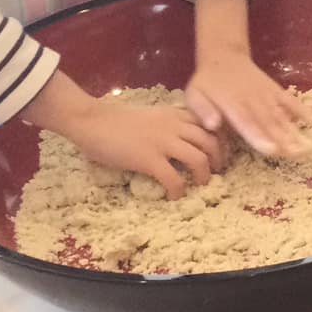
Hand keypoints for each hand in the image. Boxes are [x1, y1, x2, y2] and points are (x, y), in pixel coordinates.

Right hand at [20, 73, 224, 198]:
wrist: (92, 121)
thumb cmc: (116, 120)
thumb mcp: (151, 115)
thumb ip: (169, 124)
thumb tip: (180, 140)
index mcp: (175, 114)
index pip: (210, 124)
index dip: (219, 141)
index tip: (218, 154)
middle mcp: (174, 126)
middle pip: (211, 142)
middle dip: (218, 160)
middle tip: (215, 172)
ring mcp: (162, 142)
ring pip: (199, 159)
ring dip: (204, 176)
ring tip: (200, 185)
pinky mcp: (148, 159)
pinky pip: (174, 179)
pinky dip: (179, 191)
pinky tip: (174, 196)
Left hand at [184, 48, 310, 158]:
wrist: (223, 57)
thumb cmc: (207, 83)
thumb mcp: (194, 94)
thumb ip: (202, 110)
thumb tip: (212, 124)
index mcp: (232, 106)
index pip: (247, 123)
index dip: (260, 137)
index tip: (273, 150)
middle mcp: (253, 102)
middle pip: (270, 123)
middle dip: (285, 140)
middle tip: (299, 155)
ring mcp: (267, 96)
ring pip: (283, 116)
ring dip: (297, 132)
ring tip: (310, 148)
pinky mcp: (276, 92)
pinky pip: (292, 103)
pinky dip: (306, 112)